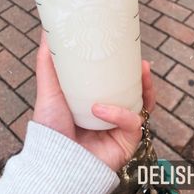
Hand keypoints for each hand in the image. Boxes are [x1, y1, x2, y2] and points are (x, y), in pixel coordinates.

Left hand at [33, 32, 154, 171]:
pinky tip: (101, 109)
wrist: (53, 161)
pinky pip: (132, 122)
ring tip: (144, 73)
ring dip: (146, 90)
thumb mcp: (49, 89)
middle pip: (135, 93)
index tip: (129, 51)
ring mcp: (119, 128)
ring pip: (143, 106)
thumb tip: (47, 32)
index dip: (126, 68)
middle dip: (143, 78)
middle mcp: (110, 114)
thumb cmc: (50, 128)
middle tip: (143, 63)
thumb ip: (48, 62)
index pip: (117, 82)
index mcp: (96, 101)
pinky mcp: (126, 142)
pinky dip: (119, 113)